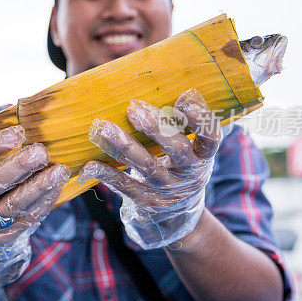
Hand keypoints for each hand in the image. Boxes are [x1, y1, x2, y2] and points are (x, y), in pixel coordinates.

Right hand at [0, 125, 69, 290]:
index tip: (18, 132)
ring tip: (59, 170)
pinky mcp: (4, 238)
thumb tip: (16, 117)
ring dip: (40, 186)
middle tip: (42, 151)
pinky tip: (58, 186)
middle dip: (20, 166)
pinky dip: (45, 201)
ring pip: (15, 204)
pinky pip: (28, 218)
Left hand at [78, 89, 222, 248]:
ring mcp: (168, 189)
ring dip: (125, 145)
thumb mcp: (189, 150)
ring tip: (103, 128)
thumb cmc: (177, 168)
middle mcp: (189, 173)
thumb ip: (179, 126)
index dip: (202, 120)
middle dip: (156, 127)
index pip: (211, 137)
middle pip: (177, 149)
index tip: (185, 100)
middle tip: (133, 108)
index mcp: (203, 155)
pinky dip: (107, 174)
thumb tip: (164, 83)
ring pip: (147, 166)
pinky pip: (125, 186)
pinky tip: (90, 165)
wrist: (175, 217)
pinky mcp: (147, 201)